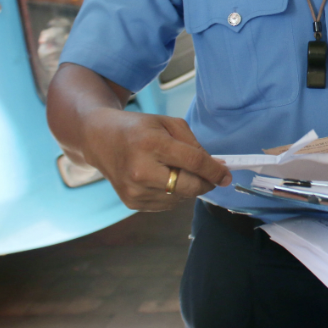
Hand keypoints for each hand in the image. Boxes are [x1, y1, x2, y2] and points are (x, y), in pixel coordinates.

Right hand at [80, 107, 231, 210]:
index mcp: (151, 144)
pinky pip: (167, 204)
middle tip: (214, 177)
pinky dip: (174, 194)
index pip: (193, 162)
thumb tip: (216, 167)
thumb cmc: (139, 128)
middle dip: (206, 183)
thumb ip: (194, 144)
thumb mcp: (169, 123)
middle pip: (188, 186)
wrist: (100, 140)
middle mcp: (140, 170)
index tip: (227, 176)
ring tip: (178, 170)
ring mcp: (134, 189)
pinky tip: (165, 179)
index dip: (214, 171)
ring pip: (180, 197)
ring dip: (189, 187)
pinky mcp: (131, 202)